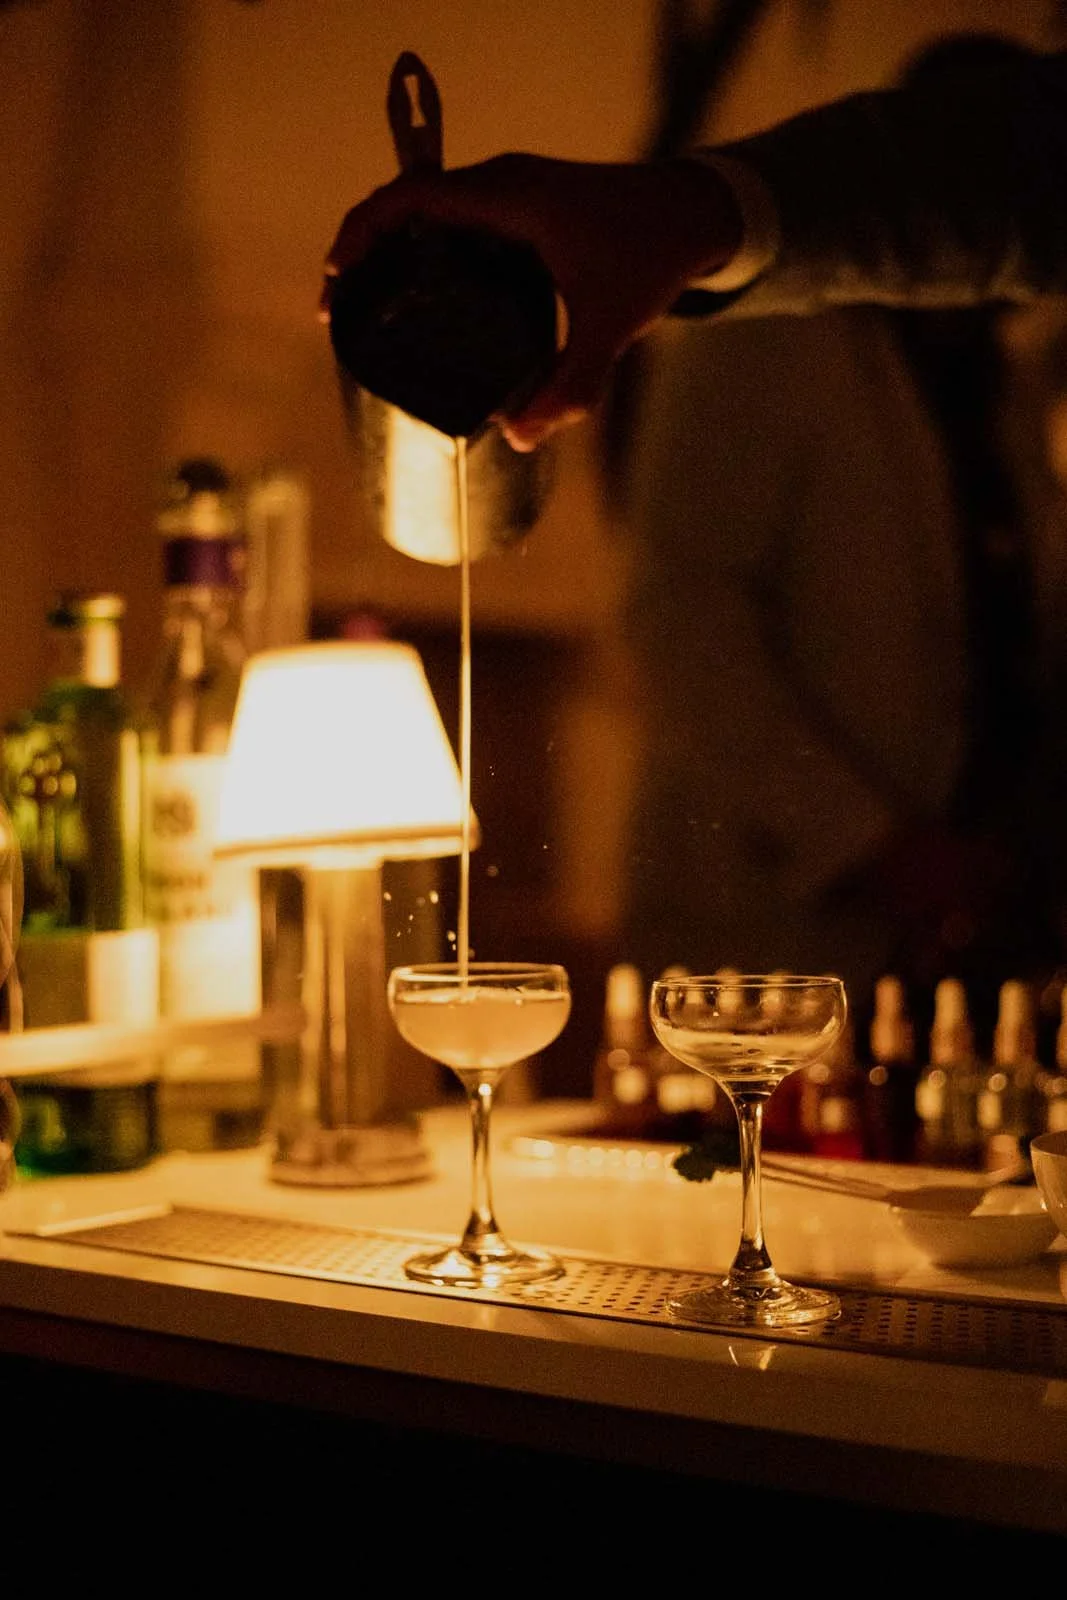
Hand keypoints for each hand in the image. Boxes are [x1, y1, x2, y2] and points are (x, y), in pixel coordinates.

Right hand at [321, 153, 741, 450]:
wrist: (695, 213)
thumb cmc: (651, 257)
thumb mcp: (610, 326)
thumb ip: (571, 387)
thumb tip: (520, 440)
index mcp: (508, 197)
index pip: (408, 199)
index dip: (361, 235)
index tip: (336, 283)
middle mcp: (500, 184)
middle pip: (403, 204)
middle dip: (362, 251)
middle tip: (341, 313)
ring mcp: (507, 191)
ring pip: (425, 210)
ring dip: (389, 249)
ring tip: (367, 309)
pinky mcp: (518, 206)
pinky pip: (451, 219)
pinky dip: (422, 250)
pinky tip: (418, 296)